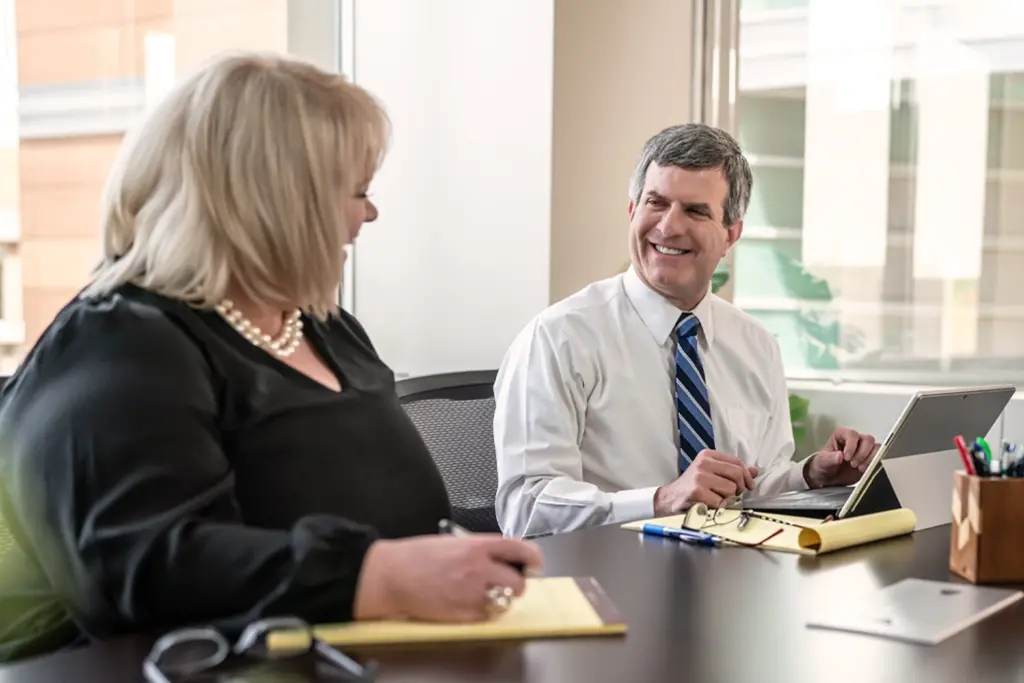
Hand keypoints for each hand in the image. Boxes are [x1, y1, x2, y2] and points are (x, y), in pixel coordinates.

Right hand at [353, 535, 542, 622]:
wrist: (392, 575)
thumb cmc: (418, 556)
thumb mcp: (454, 542)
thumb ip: (482, 548)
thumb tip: (506, 556)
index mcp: (476, 546)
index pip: (519, 548)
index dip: (532, 557)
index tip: (534, 563)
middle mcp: (478, 569)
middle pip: (518, 582)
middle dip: (516, 582)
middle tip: (508, 581)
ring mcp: (471, 593)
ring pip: (505, 601)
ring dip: (501, 598)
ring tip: (485, 592)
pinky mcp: (463, 614)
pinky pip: (487, 616)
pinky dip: (484, 611)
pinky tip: (469, 602)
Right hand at [653, 449, 759, 513]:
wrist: (669, 500)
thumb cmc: (692, 488)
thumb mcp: (711, 474)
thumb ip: (732, 471)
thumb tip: (754, 470)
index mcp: (707, 455)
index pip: (737, 462)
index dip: (746, 475)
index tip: (748, 486)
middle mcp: (703, 463)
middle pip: (737, 474)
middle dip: (739, 488)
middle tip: (732, 495)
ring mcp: (699, 477)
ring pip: (731, 490)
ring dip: (727, 499)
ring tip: (715, 499)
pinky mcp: (697, 492)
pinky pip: (721, 502)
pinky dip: (718, 507)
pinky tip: (708, 505)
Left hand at [804, 427, 879, 487]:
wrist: (828, 478)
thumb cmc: (823, 465)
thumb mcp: (822, 462)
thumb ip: (830, 458)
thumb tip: (839, 456)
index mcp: (842, 435)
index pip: (852, 434)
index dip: (851, 445)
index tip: (846, 457)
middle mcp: (855, 440)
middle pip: (867, 439)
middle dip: (862, 453)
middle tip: (853, 464)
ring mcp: (864, 449)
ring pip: (876, 447)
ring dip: (870, 459)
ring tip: (859, 468)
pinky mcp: (870, 459)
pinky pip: (880, 457)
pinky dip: (876, 463)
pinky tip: (866, 470)